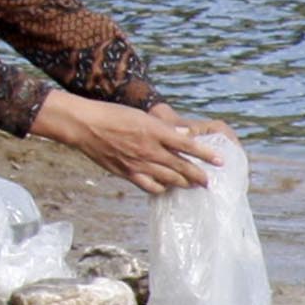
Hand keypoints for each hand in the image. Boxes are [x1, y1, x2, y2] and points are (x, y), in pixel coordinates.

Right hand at [32, 93, 230, 194]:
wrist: (85, 125)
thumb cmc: (112, 115)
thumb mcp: (142, 116)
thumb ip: (164, 129)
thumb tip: (184, 136)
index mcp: (155, 132)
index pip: (188, 146)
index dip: (206, 154)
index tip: (220, 161)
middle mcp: (150, 150)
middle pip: (182, 167)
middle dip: (198, 175)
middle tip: (208, 181)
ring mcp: (138, 164)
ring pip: (169, 178)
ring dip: (183, 183)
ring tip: (193, 186)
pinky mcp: (127, 173)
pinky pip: (149, 186)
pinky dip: (161, 188)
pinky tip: (166, 189)